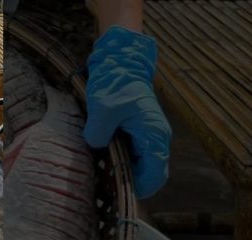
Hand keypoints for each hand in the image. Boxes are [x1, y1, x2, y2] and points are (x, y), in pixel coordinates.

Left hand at [84, 25, 171, 198]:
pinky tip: (99, 154)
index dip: (139, 187)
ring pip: (137, 162)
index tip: (118, 191)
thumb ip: (98, 132)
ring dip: (121, 168)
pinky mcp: (135, 129)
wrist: (119, 61)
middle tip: (104, 182)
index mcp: (154, 134)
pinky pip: (129, 151)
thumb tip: (95, 146)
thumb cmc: (115, 82)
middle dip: (127, 180)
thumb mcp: (102, 107)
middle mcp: (155, 137)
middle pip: (147, 172)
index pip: (155, 175)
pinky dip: (117, 156)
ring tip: (100, 170)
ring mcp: (146, 133)